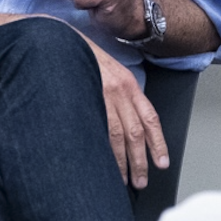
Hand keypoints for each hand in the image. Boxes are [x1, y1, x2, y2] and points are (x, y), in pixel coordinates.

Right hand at [87, 39, 167, 187]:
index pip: (150, 118)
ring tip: (123, 180)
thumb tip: (127, 125)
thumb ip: (120, 96)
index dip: (158, 142)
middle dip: (140, 160)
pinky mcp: (83, 99)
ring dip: (121, 162)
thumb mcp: (109, 72)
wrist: (59, 40)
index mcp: (129, 84)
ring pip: (117, 136)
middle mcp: (119, 91)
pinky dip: (101, 149)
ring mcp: (101, 96)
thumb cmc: (83, 58)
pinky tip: (101, 163)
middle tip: (141, 180)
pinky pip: (96, 130)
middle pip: (135, 133)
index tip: (162, 161)